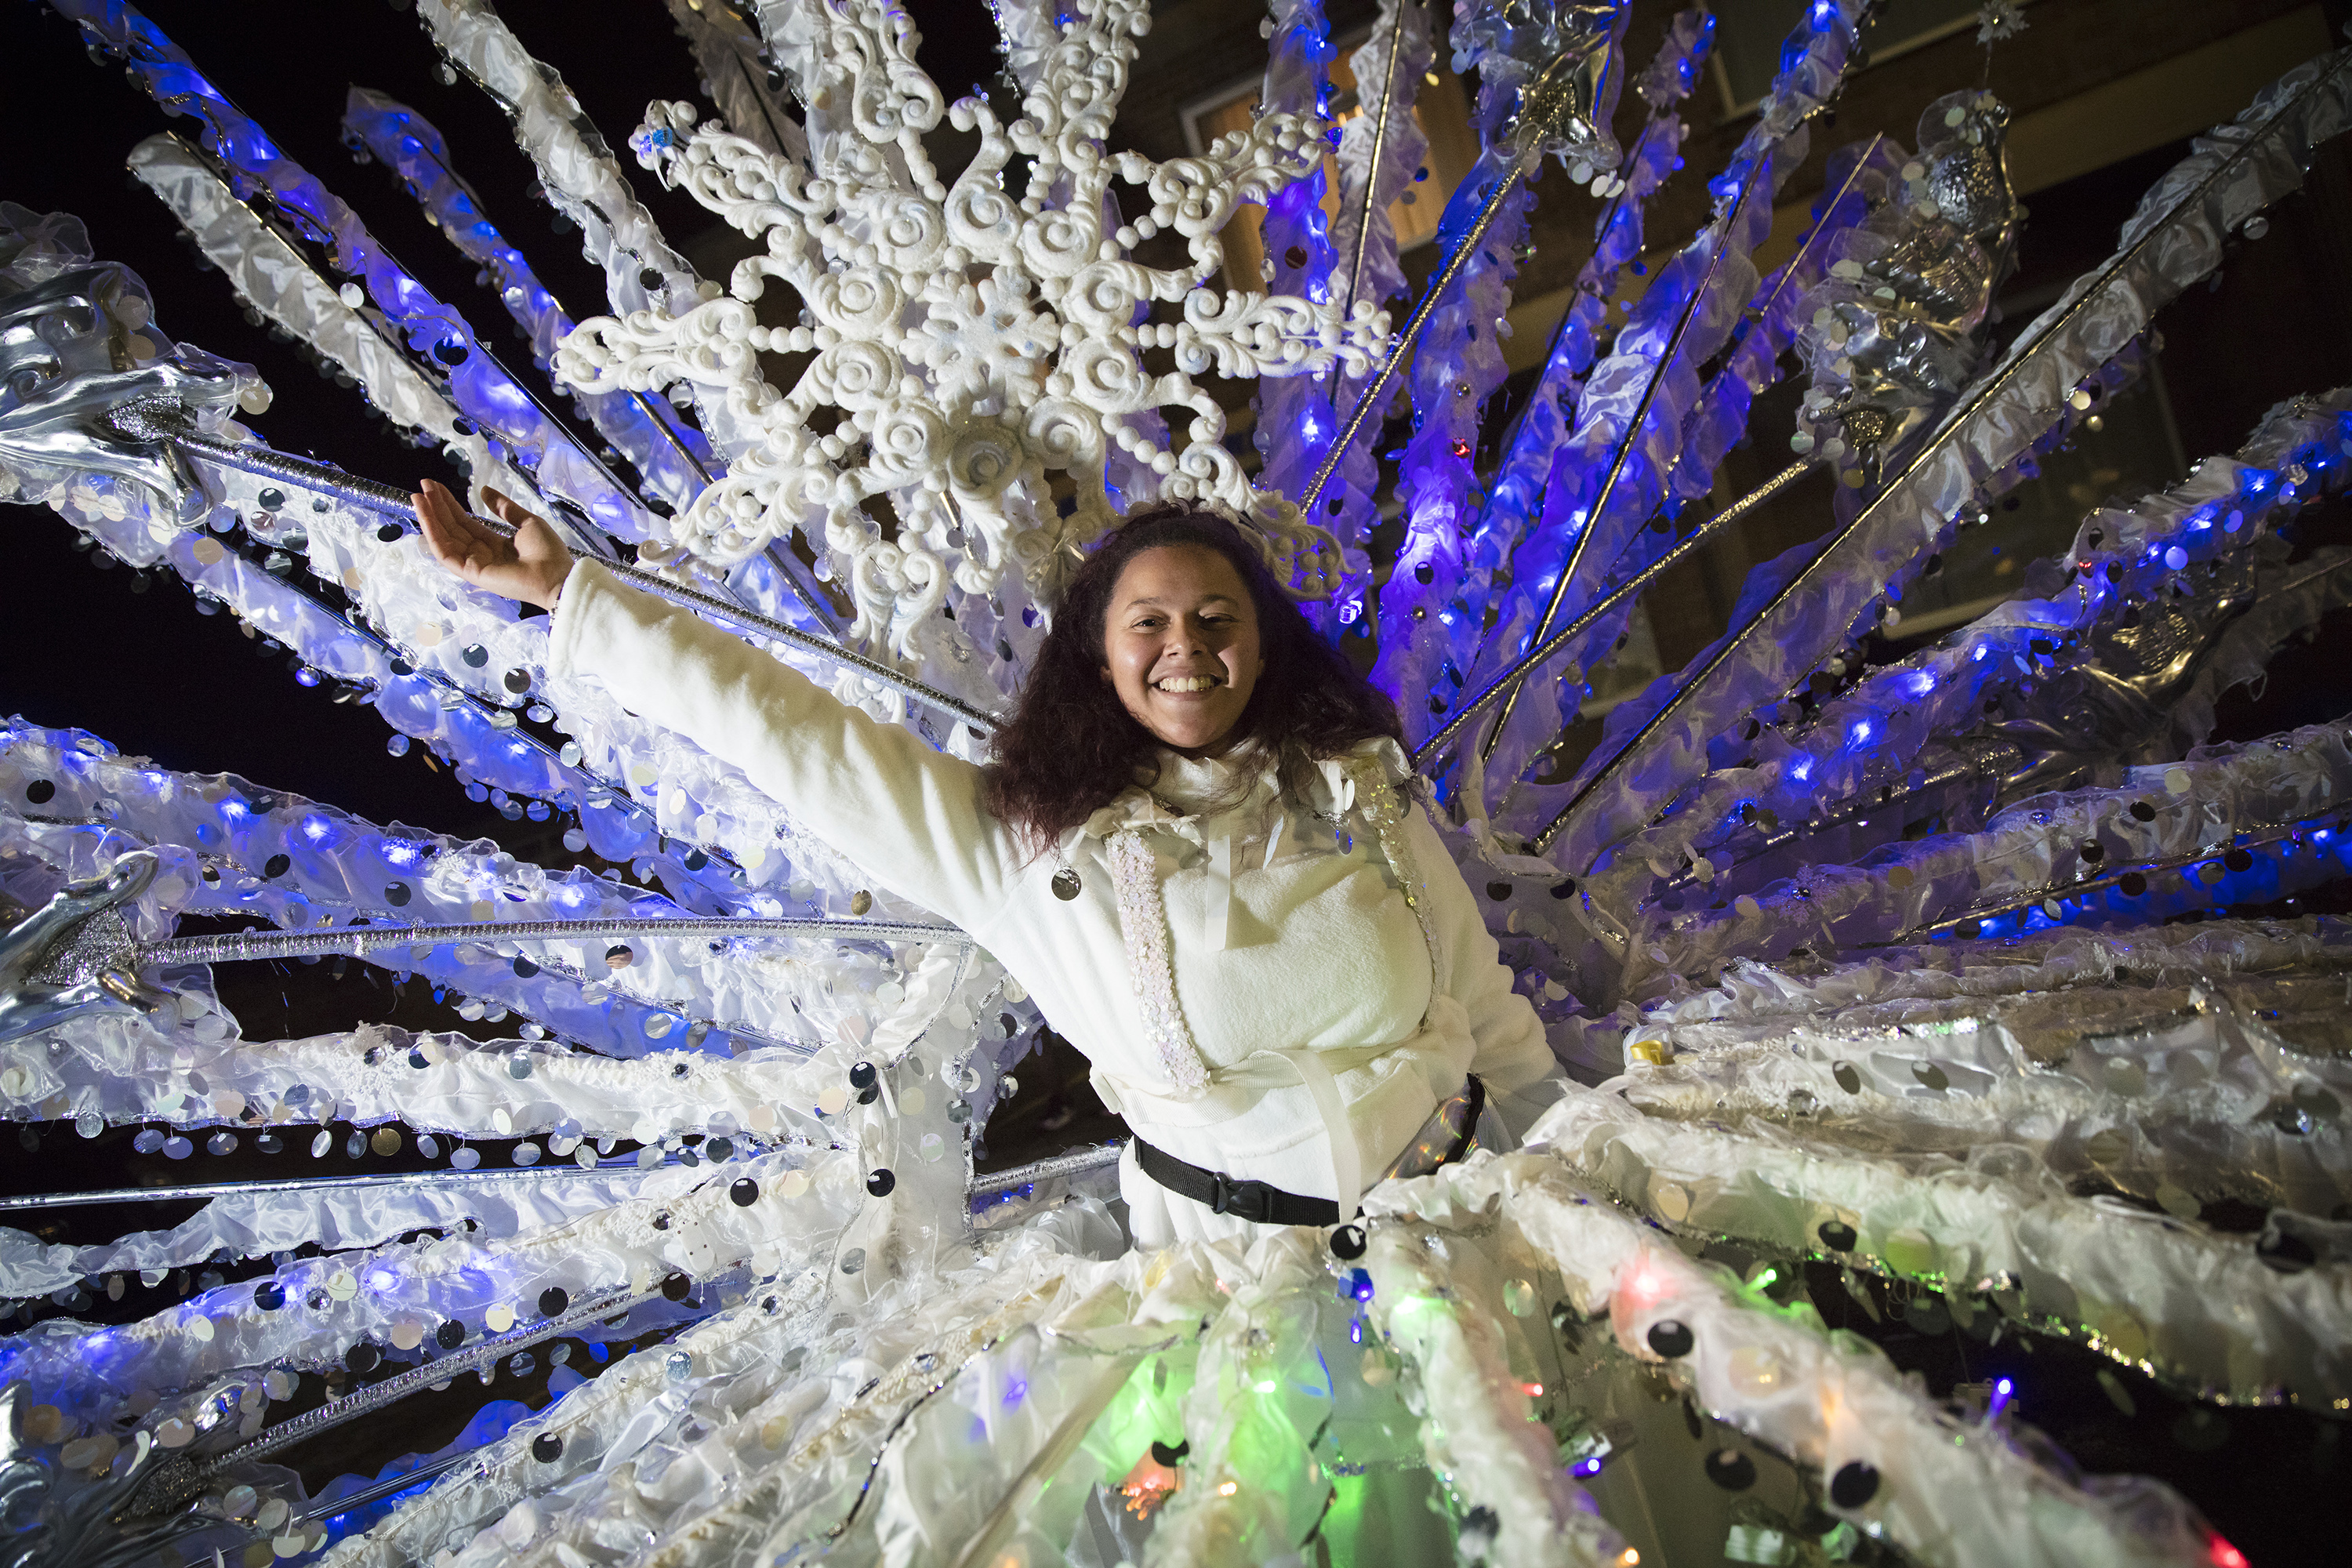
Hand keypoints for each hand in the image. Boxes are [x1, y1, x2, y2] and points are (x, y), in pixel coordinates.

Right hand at [411, 478, 574, 609]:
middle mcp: (479, 553)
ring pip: (444, 538)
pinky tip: (425, 516)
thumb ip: (504, 507)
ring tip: (419, 496)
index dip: (450, 504)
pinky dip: (433, 534)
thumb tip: (483, 490)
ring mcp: (473, 563)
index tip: (436, 487)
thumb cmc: (548, 553)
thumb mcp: (526, 521)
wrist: (557, 576)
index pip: (465, 521)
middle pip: (452, 527)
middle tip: (424, 484)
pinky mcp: (470, 572)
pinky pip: (445, 552)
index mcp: (493, 543)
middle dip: (436, 506)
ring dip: (430, 517)